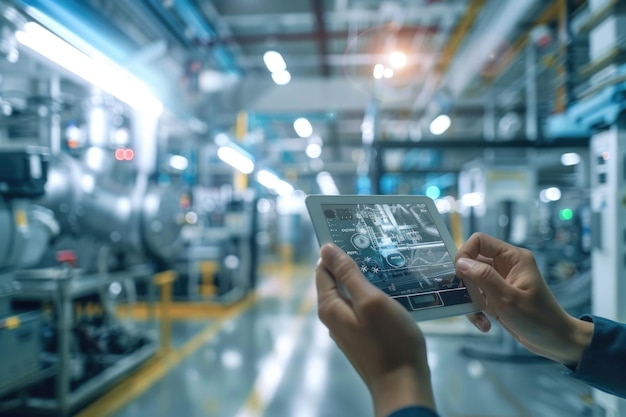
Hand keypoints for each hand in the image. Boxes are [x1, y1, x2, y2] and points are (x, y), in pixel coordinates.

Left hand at [316, 243, 435, 416]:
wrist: (403, 384)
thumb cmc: (389, 340)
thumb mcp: (370, 300)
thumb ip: (348, 274)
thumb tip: (325, 248)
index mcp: (330, 306)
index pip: (322, 269)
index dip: (334, 252)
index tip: (355, 235)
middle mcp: (333, 317)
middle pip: (337, 281)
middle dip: (353, 264)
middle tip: (377, 247)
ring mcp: (348, 329)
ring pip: (353, 295)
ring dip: (367, 280)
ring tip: (388, 265)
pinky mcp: (363, 336)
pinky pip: (363, 308)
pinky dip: (374, 296)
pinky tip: (393, 291)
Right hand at [455, 233, 592, 366]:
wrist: (555, 341)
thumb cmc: (538, 319)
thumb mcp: (508, 299)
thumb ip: (484, 277)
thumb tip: (461, 263)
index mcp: (513, 258)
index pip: (480, 241)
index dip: (465, 254)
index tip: (459, 275)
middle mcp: (505, 266)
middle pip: (472, 263)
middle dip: (466, 283)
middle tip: (466, 300)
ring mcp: (500, 281)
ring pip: (472, 282)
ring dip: (471, 301)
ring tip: (479, 317)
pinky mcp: (497, 296)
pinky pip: (477, 297)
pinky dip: (476, 310)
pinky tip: (484, 324)